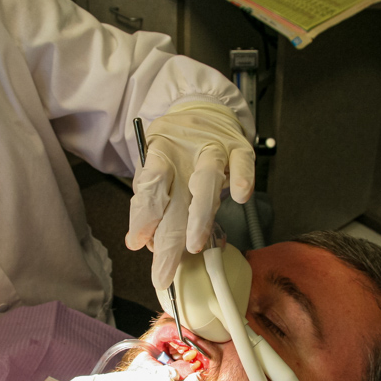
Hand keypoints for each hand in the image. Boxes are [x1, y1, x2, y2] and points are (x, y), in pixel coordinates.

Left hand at [127, 102, 254, 288]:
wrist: (205, 111)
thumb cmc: (178, 148)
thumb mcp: (157, 167)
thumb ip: (152, 204)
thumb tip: (148, 244)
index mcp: (160, 154)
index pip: (150, 185)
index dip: (143, 214)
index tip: (137, 241)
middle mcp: (185, 152)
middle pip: (177, 196)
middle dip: (170, 237)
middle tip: (163, 270)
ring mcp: (214, 149)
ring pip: (208, 179)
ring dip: (201, 213)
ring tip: (195, 244)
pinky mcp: (239, 149)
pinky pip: (243, 162)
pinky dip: (242, 177)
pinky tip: (240, 196)